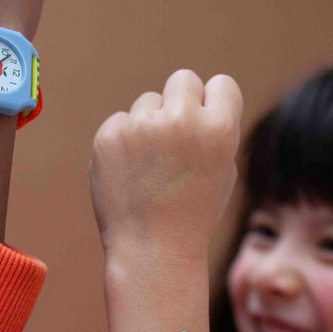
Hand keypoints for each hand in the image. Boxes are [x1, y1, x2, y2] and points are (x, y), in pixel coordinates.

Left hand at [90, 69, 242, 263]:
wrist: (152, 251)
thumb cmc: (192, 215)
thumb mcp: (223, 172)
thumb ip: (215, 130)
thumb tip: (198, 97)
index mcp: (220, 128)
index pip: (221, 84)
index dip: (212, 105)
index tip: (203, 126)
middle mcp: (182, 120)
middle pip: (182, 80)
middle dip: (179, 104)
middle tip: (173, 141)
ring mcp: (142, 126)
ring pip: (147, 102)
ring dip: (148, 125)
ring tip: (150, 169)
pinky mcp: (109, 135)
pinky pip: (120, 122)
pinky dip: (122, 142)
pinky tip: (128, 173)